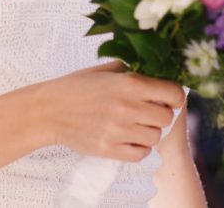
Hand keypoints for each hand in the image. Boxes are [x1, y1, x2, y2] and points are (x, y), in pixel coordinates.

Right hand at [39, 62, 185, 161]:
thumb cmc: (77, 86)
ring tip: (134, 124)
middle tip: (147, 111)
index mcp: (128, 83)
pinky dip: (138, 147)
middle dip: (160, 114)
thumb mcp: (105, 69)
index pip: (173, 93)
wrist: (49, 110)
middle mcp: (127, 107)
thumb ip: (132, 70)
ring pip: (155, 137)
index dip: (174, 96)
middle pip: (167, 117)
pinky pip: (141, 153)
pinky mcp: (110, 149)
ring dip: (148, 131)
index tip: (167, 98)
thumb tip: (157, 73)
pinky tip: (127, 137)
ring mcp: (118, 130)